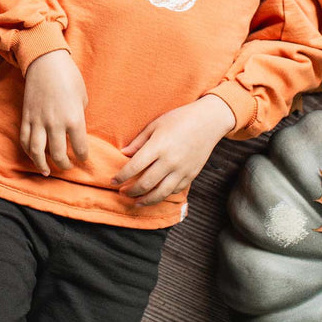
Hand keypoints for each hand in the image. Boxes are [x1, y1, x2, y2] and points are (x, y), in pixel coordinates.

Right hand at [21, 50, 88, 174]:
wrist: (45, 61)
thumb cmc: (69, 76)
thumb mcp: (82, 97)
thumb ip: (79, 116)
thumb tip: (76, 131)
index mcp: (74, 118)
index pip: (80, 148)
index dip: (83, 157)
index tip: (83, 159)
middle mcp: (55, 123)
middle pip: (59, 155)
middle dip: (65, 165)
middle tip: (68, 166)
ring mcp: (38, 120)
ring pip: (37, 152)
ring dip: (43, 165)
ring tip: (48, 171)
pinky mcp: (26, 116)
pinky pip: (25, 139)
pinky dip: (28, 151)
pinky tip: (34, 156)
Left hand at [112, 95, 235, 206]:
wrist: (208, 121)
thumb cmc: (179, 119)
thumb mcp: (155, 125)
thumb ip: (139, 142)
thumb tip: (123, 154)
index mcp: (158, 146)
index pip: (134, 167)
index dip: (121, 176)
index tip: (113, 181)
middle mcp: (170, 161)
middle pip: (146, 183)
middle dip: (131, 191)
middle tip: (122, 192)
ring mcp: (182, 170)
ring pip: (161, 193)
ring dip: (146, 200)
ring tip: (136, 202)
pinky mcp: (191, 175)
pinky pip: (175, 190)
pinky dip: (163, 195)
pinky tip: (155, 194)